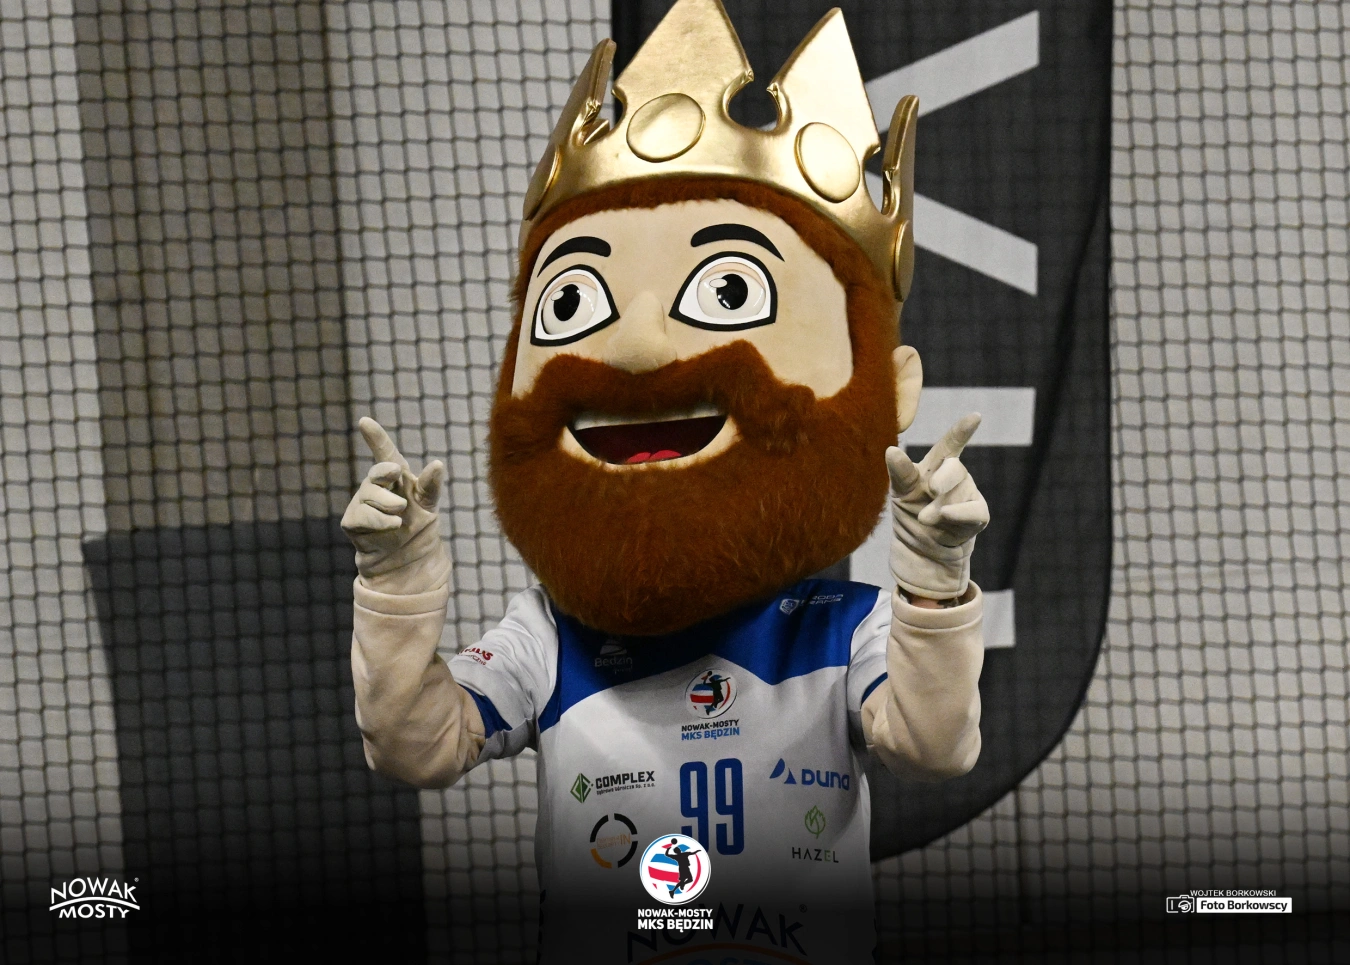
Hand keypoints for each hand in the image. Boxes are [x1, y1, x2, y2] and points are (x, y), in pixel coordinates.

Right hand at [341, 417, 449, 594]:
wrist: (406, 557)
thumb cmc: (417, 524)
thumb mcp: (428, 504)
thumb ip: (431, 485)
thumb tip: (437, 463)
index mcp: (395, 477)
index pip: (384, 453)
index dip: (375, 438)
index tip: (364, 421)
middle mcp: (376, 486)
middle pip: (377, 472)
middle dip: (384, 471)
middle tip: (394, 474)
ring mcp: (362, 501)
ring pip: (370, 494)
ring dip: (388, 503)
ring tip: (400, 514)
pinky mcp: (352, 520)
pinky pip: (363, 515)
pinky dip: (380, 519)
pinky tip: (391, 524)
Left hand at [886, 412, 988, 600]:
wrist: (922, 550)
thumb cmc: (911, 513)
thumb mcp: (901, 493)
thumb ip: (900, 472)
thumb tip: (891, 449)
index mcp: (935, 465)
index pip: (951, 444)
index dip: (962, 430)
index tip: (976, 416)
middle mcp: (955, 475)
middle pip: (954, 468)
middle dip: (942, 480)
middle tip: (931, 491)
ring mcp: (968, 493)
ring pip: (960, 493)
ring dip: (940, 509)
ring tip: (926, 519)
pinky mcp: (979, 514)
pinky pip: (973, 511)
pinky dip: (958, 515)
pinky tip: (946, 517)